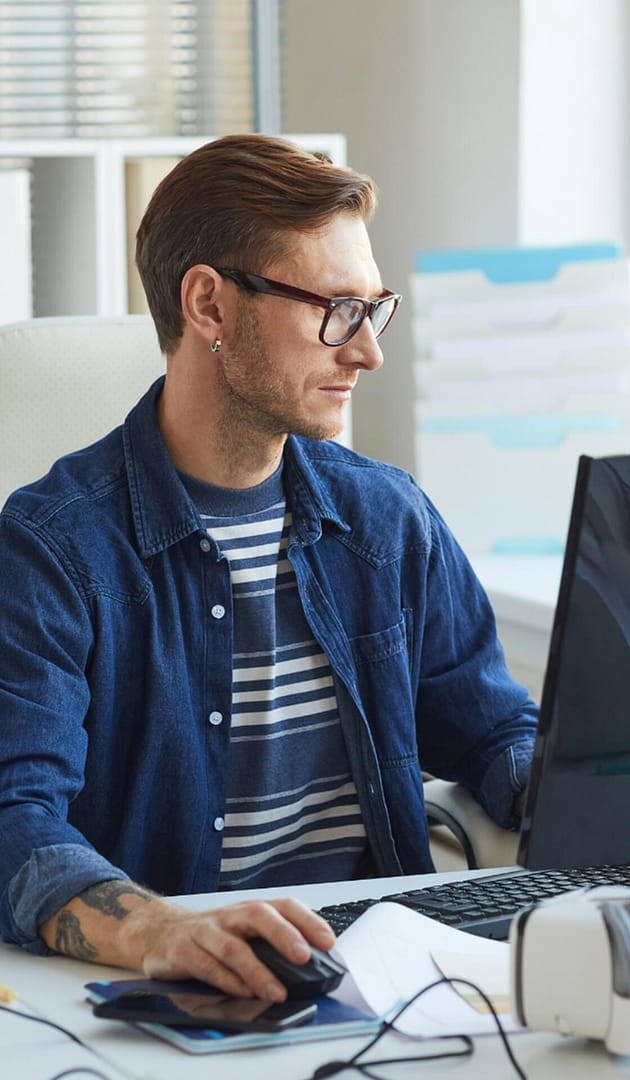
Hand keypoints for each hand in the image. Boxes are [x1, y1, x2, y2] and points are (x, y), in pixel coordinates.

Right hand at [137, 896, 335, 1000]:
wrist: (159, 933)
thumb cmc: (211, 935)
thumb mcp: (242, 932)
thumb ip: (271, 944)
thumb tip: (312, 966)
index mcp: (249, 910)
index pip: (284, 906)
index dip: (308, 921)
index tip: (328, 941)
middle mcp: (230, 916)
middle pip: (259, 916)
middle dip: (284, 935)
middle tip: (304, 956)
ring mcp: (206, 932)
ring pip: (234, 947)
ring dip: (258, 971)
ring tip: (277, 991)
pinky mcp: (183, 951)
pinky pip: (208, 966)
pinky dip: (227, 981)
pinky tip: (243, 992)